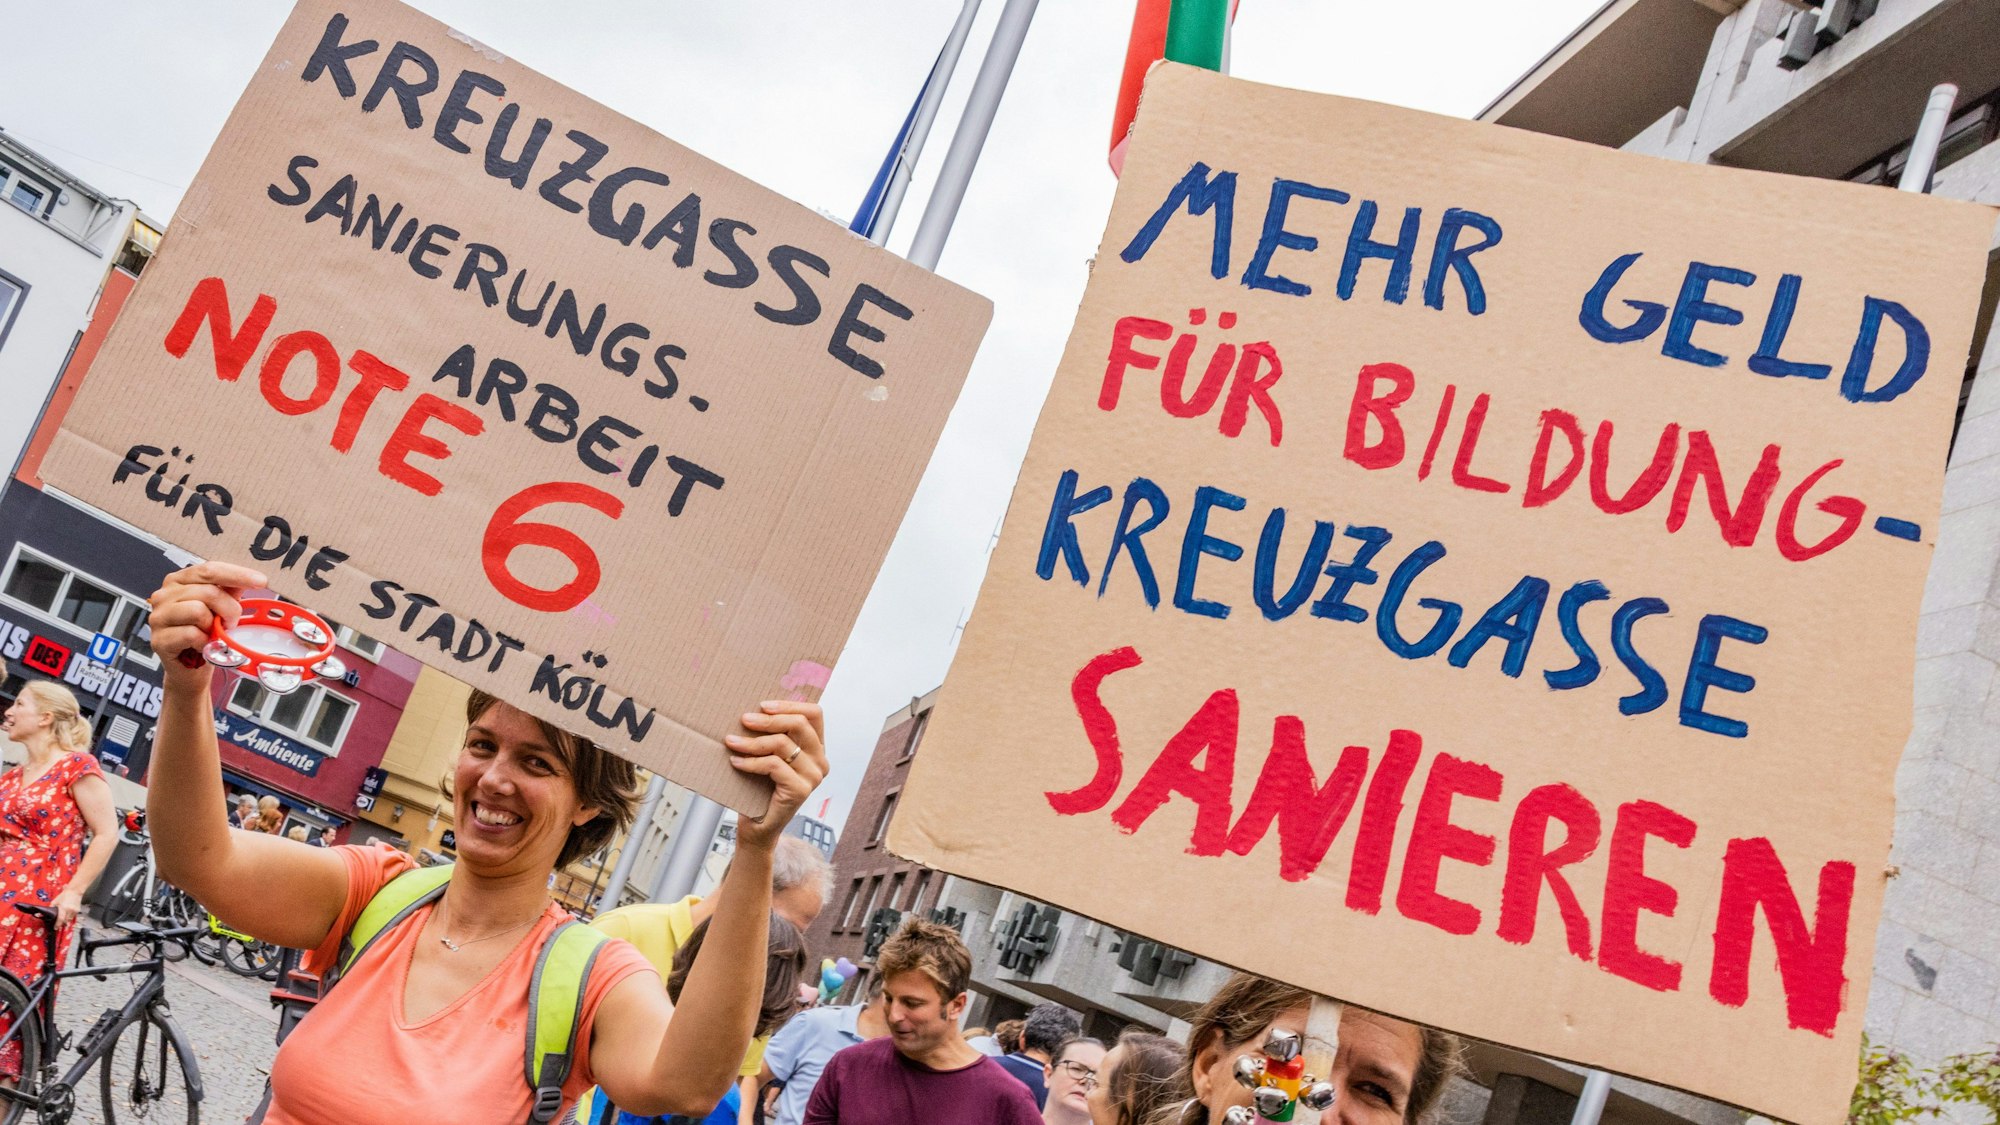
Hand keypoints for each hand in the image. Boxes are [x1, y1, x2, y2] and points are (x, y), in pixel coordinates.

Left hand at [53, 888, 82, 929]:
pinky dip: (70, 917)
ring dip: (66, 921)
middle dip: (61, 924)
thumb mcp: (55, 900)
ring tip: (63, 921)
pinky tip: (67, 916)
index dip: (57, 924)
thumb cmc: (64, 895)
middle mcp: (69, 910)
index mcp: (63, 908)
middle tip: (58, 926)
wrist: (75, 891)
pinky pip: (73, 916)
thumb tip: (48, 912)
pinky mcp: (78, 910)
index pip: (60, 919)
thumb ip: (52, 907)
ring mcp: (74, 911)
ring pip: (69, 920)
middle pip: (65, 921)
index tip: (55, 928)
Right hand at [147, 561, 268, 690]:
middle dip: (229, 609)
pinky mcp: (159, 640)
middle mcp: (164, 595)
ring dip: (213, 626)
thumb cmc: (203, 634)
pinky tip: (202, 645)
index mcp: (179, 581)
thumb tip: (251, 578)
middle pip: (208, 591)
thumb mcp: (219, 607)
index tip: (261, 581)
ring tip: (212, 634)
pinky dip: (204, 641)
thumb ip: (230, 590)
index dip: (237, 574)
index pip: (209, 570)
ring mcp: (158, 617)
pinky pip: (191, 634)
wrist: (190, 668)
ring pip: (198, 611)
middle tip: (231, 622)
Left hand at [726, 701, 826, 848]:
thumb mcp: (770, 755)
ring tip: (731, 741)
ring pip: (783, 744)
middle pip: (800, 724)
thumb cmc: (760, 788)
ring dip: (752, 741)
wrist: (757, 827)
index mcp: (817, 748)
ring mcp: (813, 777)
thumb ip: (773, 734)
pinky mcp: (800, 790)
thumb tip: (753, 708)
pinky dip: (751, 761)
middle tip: (744, 719)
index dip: (790, 704)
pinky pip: (773, 765)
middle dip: (768, 719)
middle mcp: (820, 761)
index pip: (814, 714)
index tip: (763, 706)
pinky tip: (736, 762)